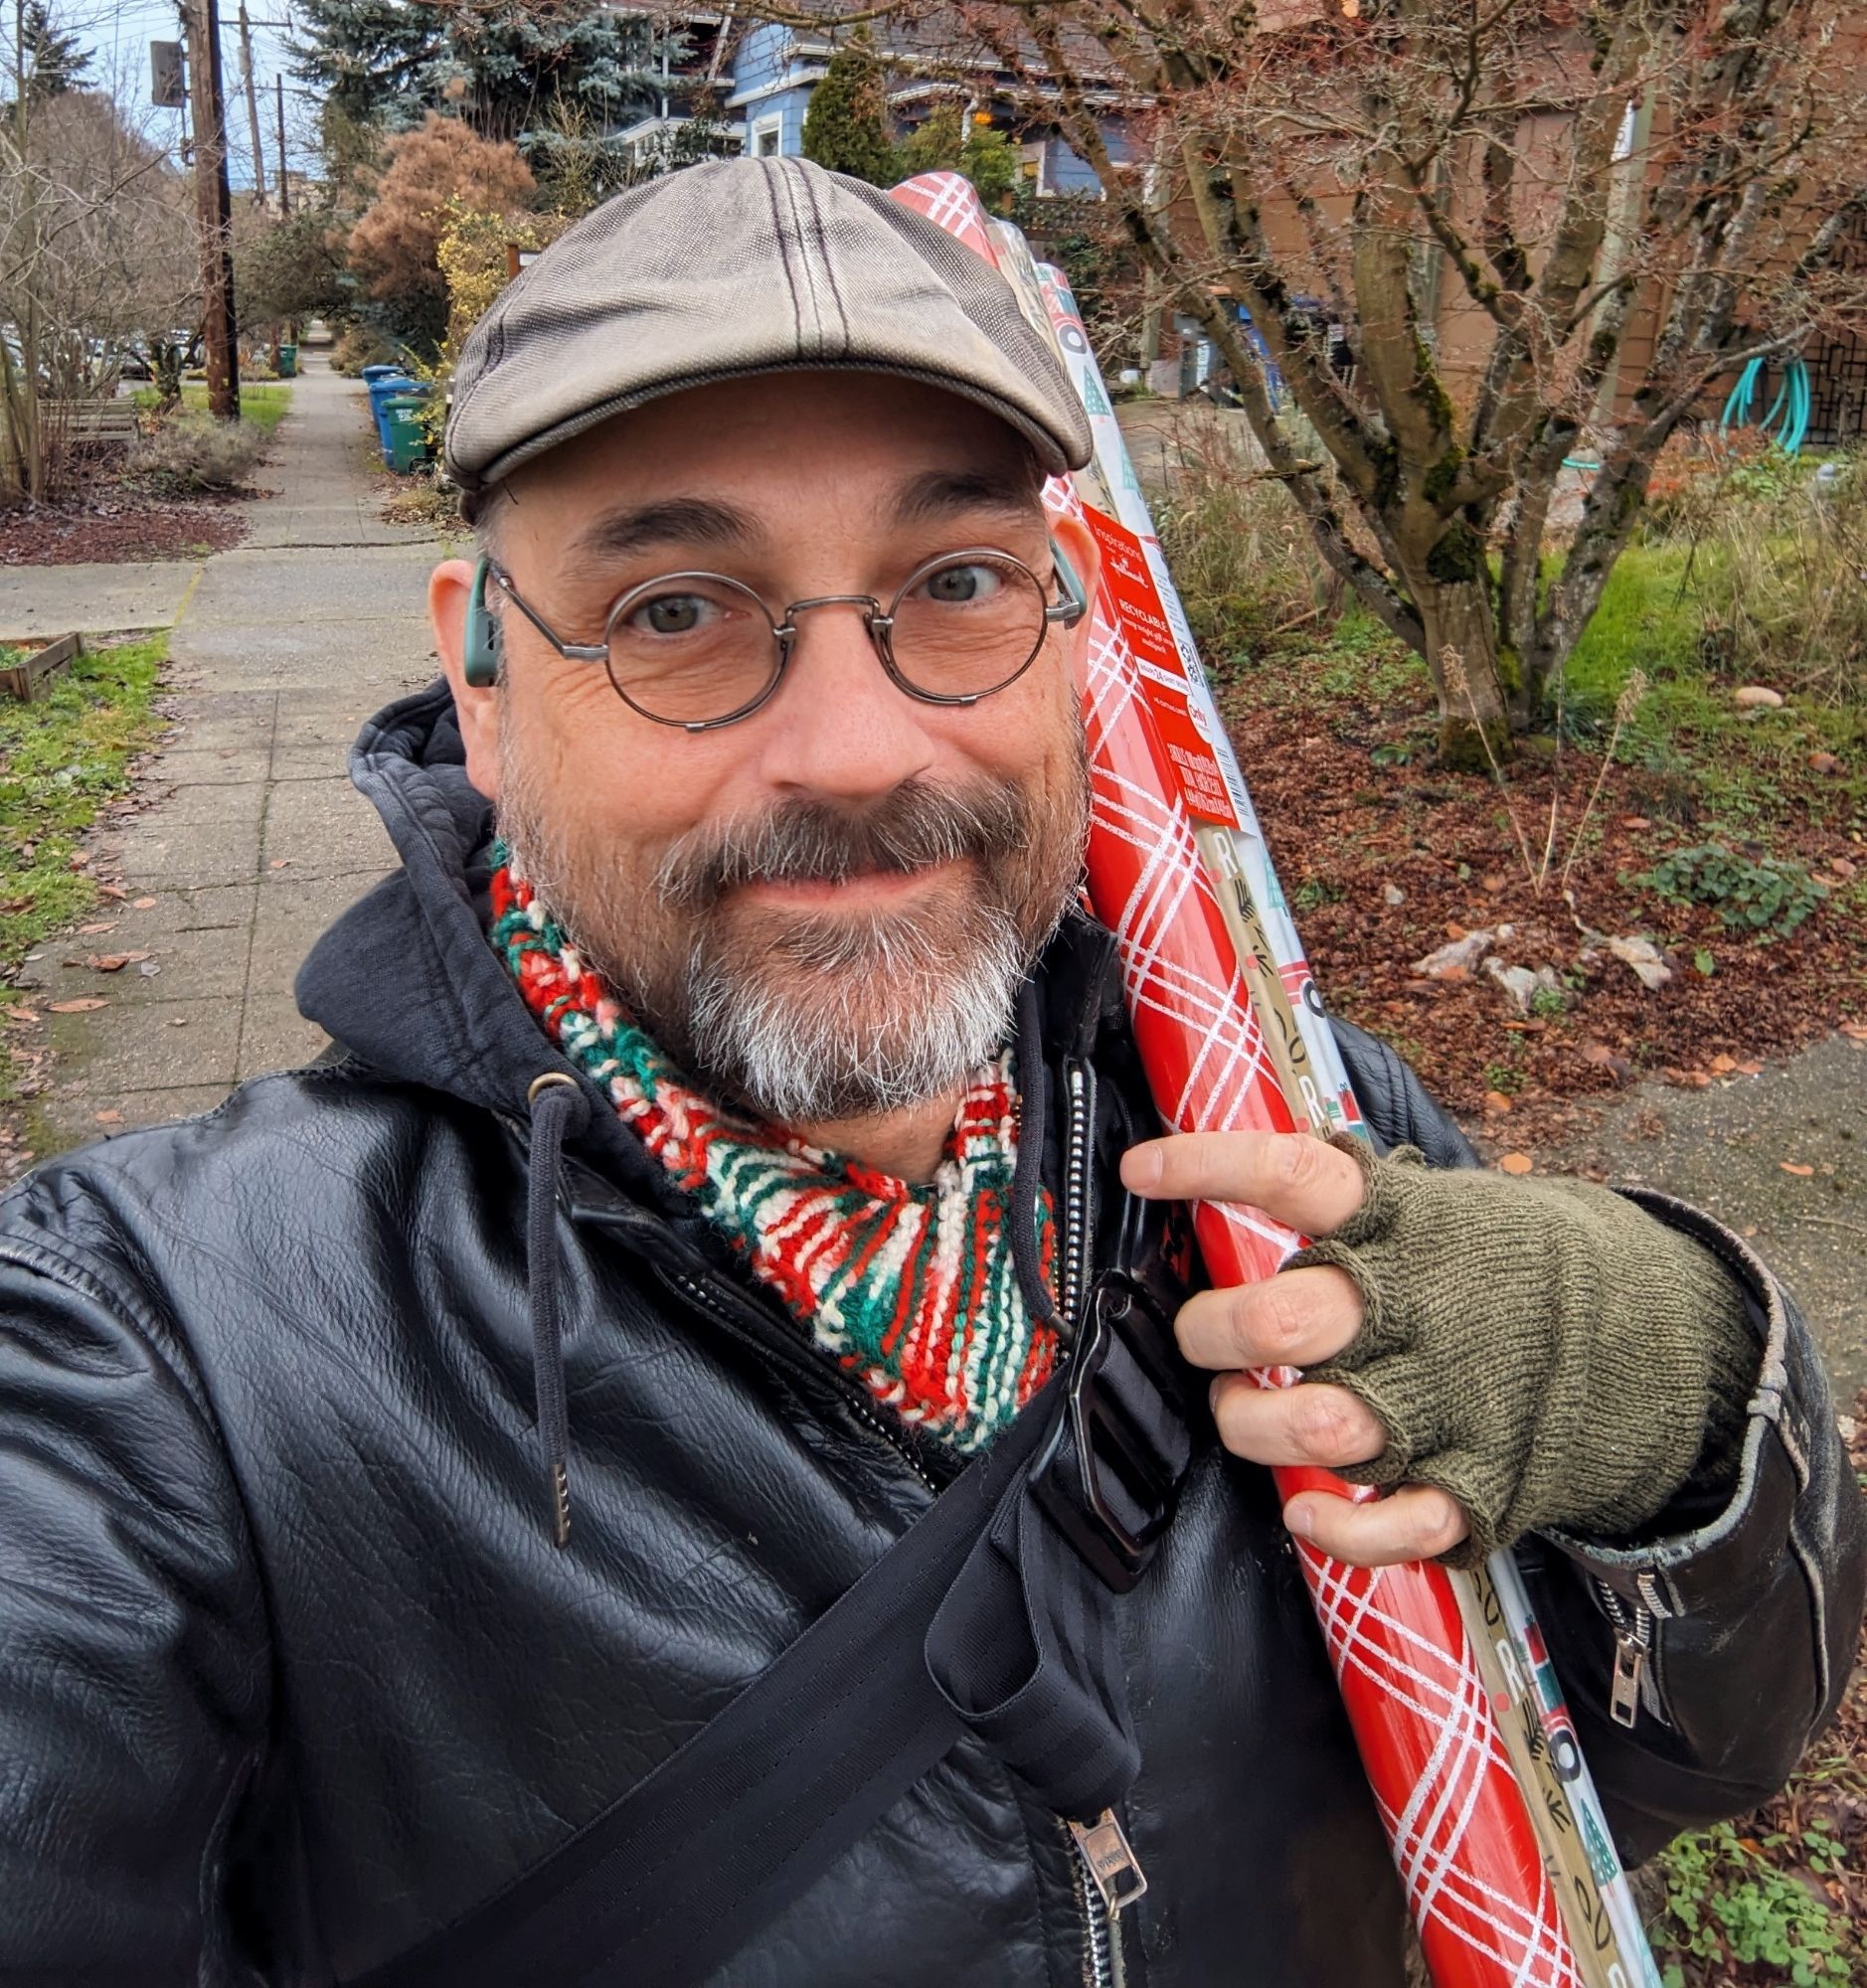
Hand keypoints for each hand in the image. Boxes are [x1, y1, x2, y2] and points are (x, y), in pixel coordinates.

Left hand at [1118, 1131, 1470, 1567]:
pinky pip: (1388, 1526)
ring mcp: (1448, 1400)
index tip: (1141, 1170)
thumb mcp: (1445, 1208)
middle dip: (1211, 1334)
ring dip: (1251, 1427)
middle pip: (1278, 1323)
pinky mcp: (1477, 1482)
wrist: (1657, 1341)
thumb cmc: (1511, 1272)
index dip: (1208, 1164)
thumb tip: (1231, 1185)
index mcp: (1408, 1223)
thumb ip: (1353, 1209)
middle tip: (1204, 1337)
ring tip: (1242, 1413)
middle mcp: (1417, 1308)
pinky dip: (1334, 1529)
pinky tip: (1305, 1511)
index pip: (1292, 1174)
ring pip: (1313, 1428)